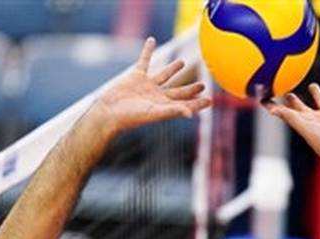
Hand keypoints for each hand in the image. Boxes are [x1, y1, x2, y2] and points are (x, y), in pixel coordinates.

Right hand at [89, 37, 210, 135]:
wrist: (109, 111)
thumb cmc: (131, 116)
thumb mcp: (154, 113)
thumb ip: (173, 111)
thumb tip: (190, 113)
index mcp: (164, 106)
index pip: (186, 104)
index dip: (198, 103)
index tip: (210, 101)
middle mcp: (157, 96)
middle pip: (178, 92)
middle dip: (190, 89)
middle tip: (202, 85)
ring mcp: (147, 86)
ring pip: (163, 75)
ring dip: (173, 69)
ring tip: (182, 62)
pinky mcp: (136, 76)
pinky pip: (144, 60)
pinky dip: (147, 50)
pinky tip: (151, 40)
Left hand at [265, 83, 319, 169]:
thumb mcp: (304, 127)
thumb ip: (289, 116)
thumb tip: (272, 109)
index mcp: (301, 121)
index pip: (283, 110)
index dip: (272, 104)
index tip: (261, 95)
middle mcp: (313, 118)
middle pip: (299, 105)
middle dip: (291, 98)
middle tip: (284, 88)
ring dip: (316, 93)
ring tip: (312, 85)